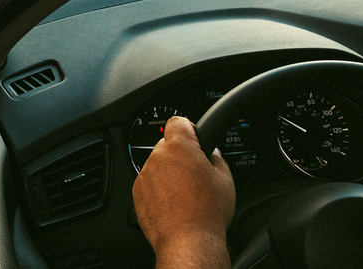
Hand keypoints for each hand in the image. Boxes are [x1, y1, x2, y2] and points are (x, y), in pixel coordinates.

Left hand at [133, 116, 235, 268]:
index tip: (194, 136)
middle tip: (195, 171)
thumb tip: (212, 154)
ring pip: (157, 164)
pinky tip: (174, 202)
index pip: (177, 121)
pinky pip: (148, 182)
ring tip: (185, 192)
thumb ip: (216, 158)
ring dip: (168, 172)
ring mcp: (144, 175)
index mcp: (180, 147)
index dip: (188, 127)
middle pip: (167, 144)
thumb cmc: (208, 212)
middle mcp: (158, 157)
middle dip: (180, 153)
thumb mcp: (225, 178)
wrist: (188, 240)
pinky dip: (158, 188)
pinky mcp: (137, 192)